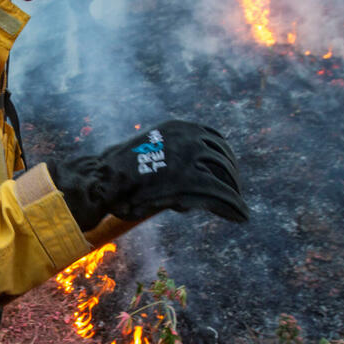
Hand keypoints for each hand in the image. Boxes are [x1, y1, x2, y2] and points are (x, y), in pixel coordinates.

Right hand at [47, 120, 248, 229]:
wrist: (103, 180)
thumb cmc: (118, 171)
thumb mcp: (149, 151)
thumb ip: (169, 155)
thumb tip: (184, 169)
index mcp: (178, 127)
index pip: (214, 138)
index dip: (225, 156)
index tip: (228, 170)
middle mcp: (188, 137)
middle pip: (223, 157)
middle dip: (232, 176)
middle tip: (235, 192)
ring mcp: (190, 157)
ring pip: (224, 176)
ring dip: (234, 193)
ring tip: (238, 207)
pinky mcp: (190, 181)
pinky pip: (220, 194)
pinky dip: (233, 206)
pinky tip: (241, 216)